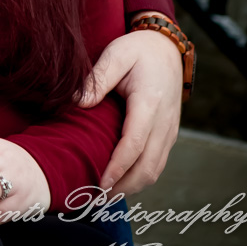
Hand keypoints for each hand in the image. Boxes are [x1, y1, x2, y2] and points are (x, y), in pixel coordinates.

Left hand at [78, 30, 181, 193]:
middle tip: (95, 198)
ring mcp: (169, 131)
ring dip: (132, 187)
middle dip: (123, 187)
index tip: (99, 183)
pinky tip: (122, 181)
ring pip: (155, 170)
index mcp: (149, 104)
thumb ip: (97, 79)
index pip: (135, 145)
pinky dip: (141, 178)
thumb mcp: (116, 54)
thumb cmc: (138, 50)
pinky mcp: (169, 134)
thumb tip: (76, 103)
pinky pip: (158, 163)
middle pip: (147, 167)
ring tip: (105, 195)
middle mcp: (164, 123)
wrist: (167, 47)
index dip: (117, 168)